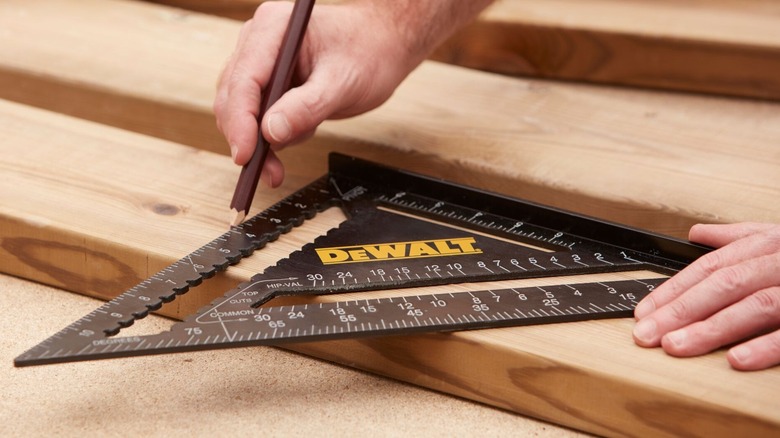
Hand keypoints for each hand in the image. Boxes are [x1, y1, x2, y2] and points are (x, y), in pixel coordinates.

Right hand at [214, 0, 492, 186]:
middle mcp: (258, 41)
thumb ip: (306, 108)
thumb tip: (270, 133)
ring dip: (257, 142)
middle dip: (246, 138)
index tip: (246, 155)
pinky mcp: (267, 81)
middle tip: (268, 172)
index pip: (244, 79)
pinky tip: (289, 141)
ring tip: (283, 161)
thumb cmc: (369, 52)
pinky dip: (268, 137)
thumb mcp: (342, 84)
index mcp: (274, 29)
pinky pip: (255, 115)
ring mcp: (260, 61)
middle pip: (233, 97)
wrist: (382, 46)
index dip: (240, 121)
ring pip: (240, 110)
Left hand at [633, 222, 779, 369]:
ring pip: (754, 306)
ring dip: (710, 328)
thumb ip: (739, 238)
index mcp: (768, 246)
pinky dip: (763, 347)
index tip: (642, 312)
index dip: (673, 290)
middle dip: (680, 310)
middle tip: (646, 334)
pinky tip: (734, 360)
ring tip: (674, 346)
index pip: (710, 267)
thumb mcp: (778, 241)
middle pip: (723, 285)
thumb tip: (697, 233)